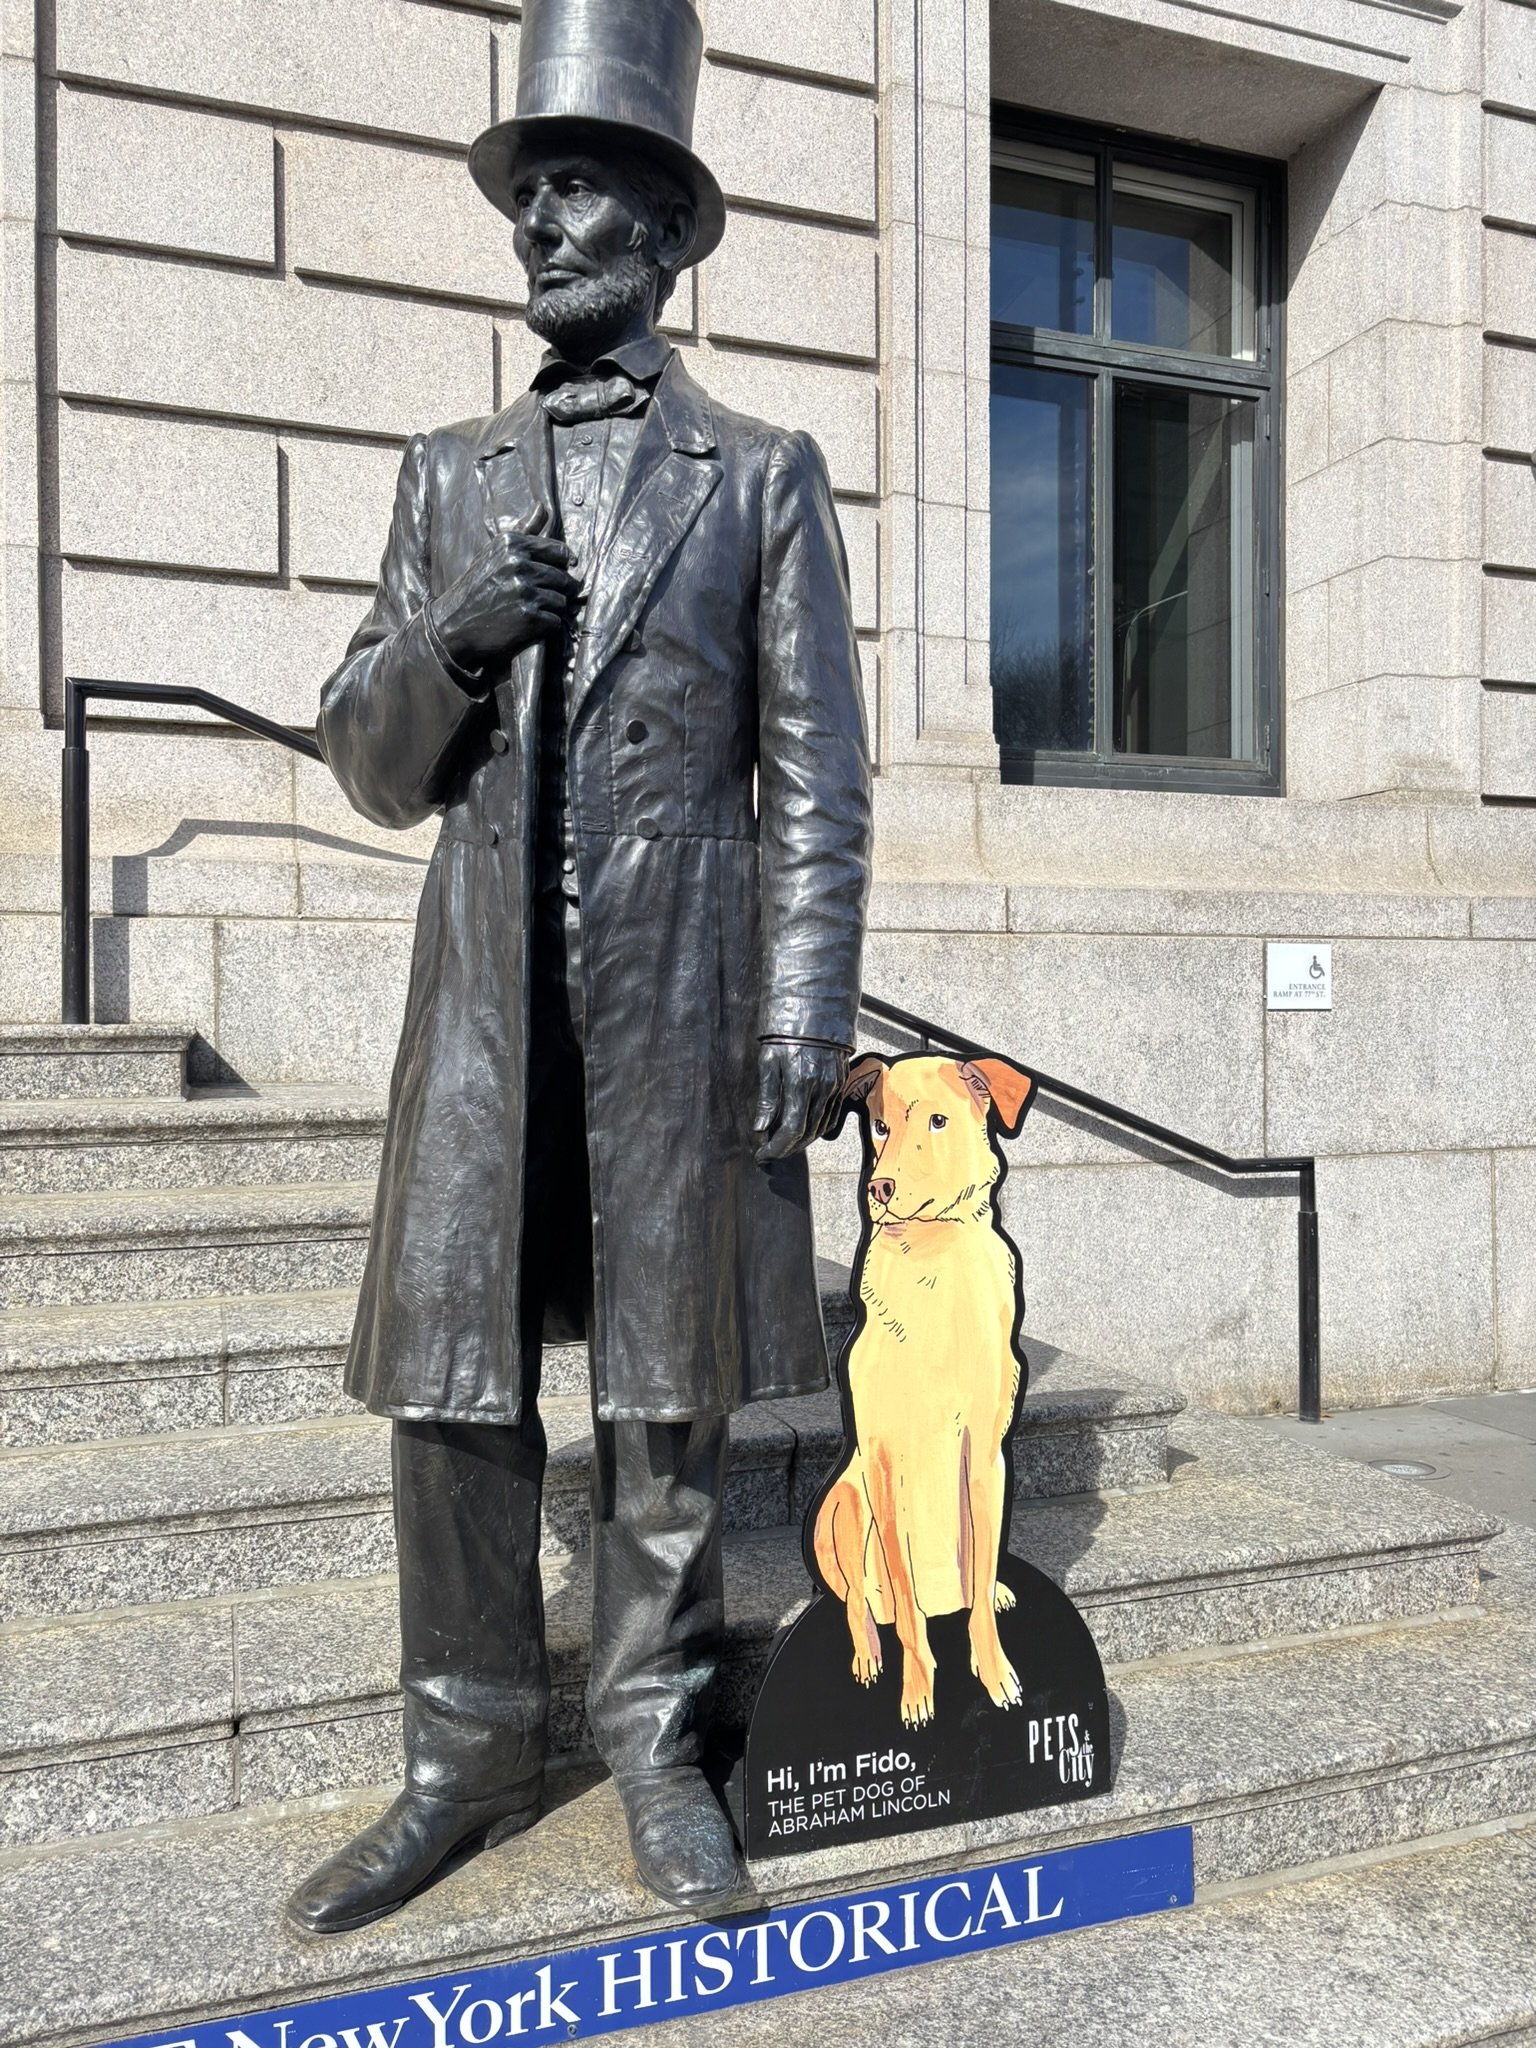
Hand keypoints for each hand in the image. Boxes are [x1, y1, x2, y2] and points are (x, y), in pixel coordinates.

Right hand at [428, 516, 578, 668]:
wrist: (454, 623)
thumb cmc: (478, 586)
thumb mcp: (496, 552)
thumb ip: (525, 530)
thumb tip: (543, 507)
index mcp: (512, 544)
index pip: (560, 552)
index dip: (564, 566)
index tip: (559, 573)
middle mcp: (518, 564)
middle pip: (564, 579)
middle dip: (558, 591)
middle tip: (540, 599)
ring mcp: (523, 591)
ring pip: (562, 601)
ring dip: (551, 610)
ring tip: (529, 611)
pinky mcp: (528, 617)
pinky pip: (555, 622)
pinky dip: (546, 627)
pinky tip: (527, 625)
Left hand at [752, 1040, 848, 1162]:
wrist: (815, 1008)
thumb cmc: (786, 1032)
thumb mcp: (768, 1061)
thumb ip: (767, 1097)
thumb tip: (761, 1127)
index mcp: (800, 1083)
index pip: (791, 1129)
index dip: (777, 1147)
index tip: (762, 1154)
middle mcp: (821, 1088)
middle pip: (808, 1132)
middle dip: (788, 1148)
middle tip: (770, 1152)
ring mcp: (834, 1085)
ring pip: (821, 1126)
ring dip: (803, 1140)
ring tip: (784, 1143)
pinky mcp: (841, 1081)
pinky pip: (831, 1114)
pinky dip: (818, 1127)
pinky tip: (804, 1128)